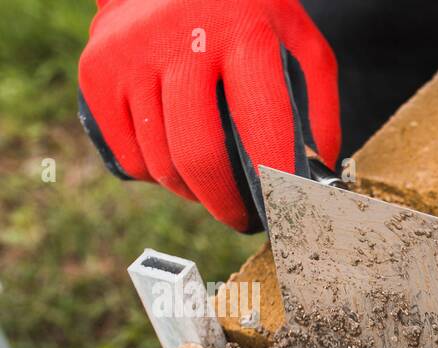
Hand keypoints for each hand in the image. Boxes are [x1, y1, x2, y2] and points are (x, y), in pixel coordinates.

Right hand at [77, 0, 339, 231]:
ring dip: (191, 192)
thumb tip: (321, 168)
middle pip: (199, 156)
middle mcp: (182, 43)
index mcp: (243, 34)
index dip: (274, 181)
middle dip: (225, 204)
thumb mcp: (296, 35)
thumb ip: (320, 100)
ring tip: (212, 188)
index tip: (284, 210)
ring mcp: (132, 56)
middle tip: (242, 218)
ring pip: (161, 162)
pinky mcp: (97, 70)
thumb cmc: (243, 9)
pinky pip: (128, 154)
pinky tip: (175, 163)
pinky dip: (154, 174)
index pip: (262, 126)